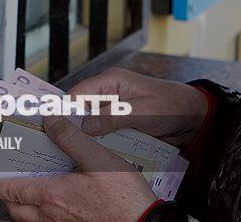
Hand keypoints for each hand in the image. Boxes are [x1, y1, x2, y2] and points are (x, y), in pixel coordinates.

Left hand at [0, 115, 155, 221]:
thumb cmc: (125, 199)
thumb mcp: (99, 158)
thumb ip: (72, 138)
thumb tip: (51, 120)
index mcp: (54, 194)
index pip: (12, 190)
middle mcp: (54, 214)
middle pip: (17, 210)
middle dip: (5, 198)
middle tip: (1, 186)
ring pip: (32, 219)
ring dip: (23, 207)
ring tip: (25, 192)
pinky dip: (42, 214)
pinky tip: (56, 202)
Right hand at [68, 67, 207, 148]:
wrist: (192, 119)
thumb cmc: (171, 106)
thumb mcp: (142, 111)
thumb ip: (113, 117)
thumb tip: (86, 127)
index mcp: (110, 82)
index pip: (77, 93)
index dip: (63, 109)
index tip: (49, 126)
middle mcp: (107, 95)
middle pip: (79, 110)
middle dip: (70, 126)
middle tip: (54, 144)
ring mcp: (112, 112)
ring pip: (88, 126)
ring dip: (84, 139)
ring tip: (66, 155)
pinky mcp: (118, 126)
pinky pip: (101, 136)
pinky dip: (97, 145)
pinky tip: (89, 157)